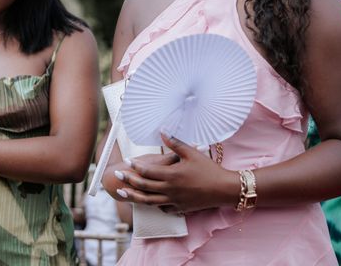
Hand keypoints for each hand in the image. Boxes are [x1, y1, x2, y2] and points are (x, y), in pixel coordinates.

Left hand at [114, 133, 238, 213]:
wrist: (223, 190)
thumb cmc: (208, 169)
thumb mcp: (191, 153)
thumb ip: (174, 143)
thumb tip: (162, 131)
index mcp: (172, 175)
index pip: (147, 171)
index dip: (135, 166)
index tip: (126, 161)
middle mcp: (170, 190)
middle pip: (144, 187)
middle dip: (128, 181)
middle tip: (117, 175)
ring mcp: (174, 201)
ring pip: (148, 201)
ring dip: (133, 197)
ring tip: (122, 193)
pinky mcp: (180, 209)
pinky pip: (162, 208)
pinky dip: (153, 204)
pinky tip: (147, 201)